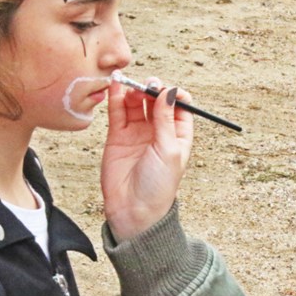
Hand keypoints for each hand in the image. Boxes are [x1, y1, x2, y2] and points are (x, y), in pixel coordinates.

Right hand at [101, 77, 193, 239]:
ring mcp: (137, 132)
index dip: (173, 93)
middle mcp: (158, 131)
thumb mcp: (169, 150)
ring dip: (134, 90)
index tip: (166, 90)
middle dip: (152, 89)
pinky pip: (118, 112)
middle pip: (156, 100)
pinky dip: (117, 97)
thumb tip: (169, 91)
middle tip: (147, 85)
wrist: (133, 210)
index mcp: (178, 134)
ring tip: (131, 86)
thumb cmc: (158, 186)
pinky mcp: (118, 136)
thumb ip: (166, 119)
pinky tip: (116, 85)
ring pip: (136, 103)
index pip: (179, 104)